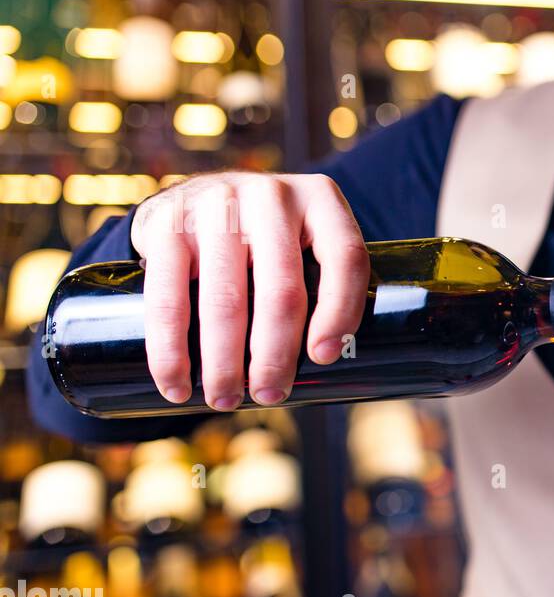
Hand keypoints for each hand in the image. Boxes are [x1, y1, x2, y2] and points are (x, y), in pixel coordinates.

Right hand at [131, 173, 369, 409]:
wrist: (197, 198)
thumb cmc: (269, 242)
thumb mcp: (307, 243)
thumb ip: (324, 286)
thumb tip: (330, 369)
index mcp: (321, 201)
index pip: (345, 258)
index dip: (340, 312)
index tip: (324, 358)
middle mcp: (271, 196)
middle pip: (282, 290)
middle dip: (275, 355)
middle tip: (270, 395)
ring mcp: (215, 205)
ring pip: (225, 300)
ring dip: (223, 362)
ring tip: (225, 400)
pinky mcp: (165, 222)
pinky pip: (167, 297)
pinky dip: (170, 349)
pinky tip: (176, 383)